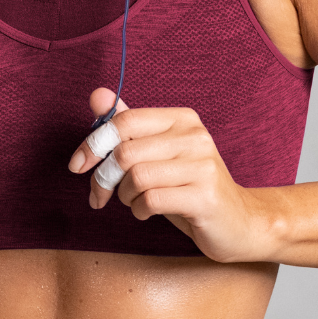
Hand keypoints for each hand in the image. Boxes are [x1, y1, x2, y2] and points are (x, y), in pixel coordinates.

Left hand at [67, 88, 276, 262]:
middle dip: (103, 178)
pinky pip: (151, 200)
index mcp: (182, 119)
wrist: (239, 222)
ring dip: (123, 196)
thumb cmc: (190, 187)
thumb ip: (128, 125)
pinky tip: (146, 212)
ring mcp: (203, 165)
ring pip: (136, 177)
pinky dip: (138, 210)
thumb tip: (98, 95)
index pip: (125, 121)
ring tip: (133, 201)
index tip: (78, 165)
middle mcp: (195, 136)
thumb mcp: (158, 154)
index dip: (93, 144)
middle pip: (125, 152)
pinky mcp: (205, 196)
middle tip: (100, 195)